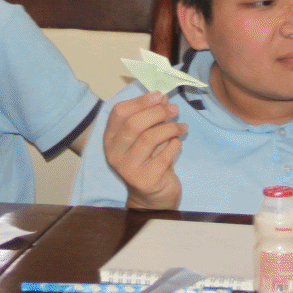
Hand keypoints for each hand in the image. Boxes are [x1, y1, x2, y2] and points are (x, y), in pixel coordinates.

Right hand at [102, 90, 184, 208]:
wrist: (152, 197)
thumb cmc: (149, 161)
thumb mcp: (147, 136)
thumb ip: (151, 117)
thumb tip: (163, 97)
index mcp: (111, 138)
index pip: (119, 112)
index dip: (140, 101)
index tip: (159, 95)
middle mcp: (114, 153)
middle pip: (134, 124)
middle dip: (157, 112)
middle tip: (174, 109)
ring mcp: (128, 168)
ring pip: (149, 138)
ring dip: (169, 128)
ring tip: (181, 127)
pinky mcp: (145, 180)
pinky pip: (164, 156)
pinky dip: (174, 145)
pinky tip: (178, 143)